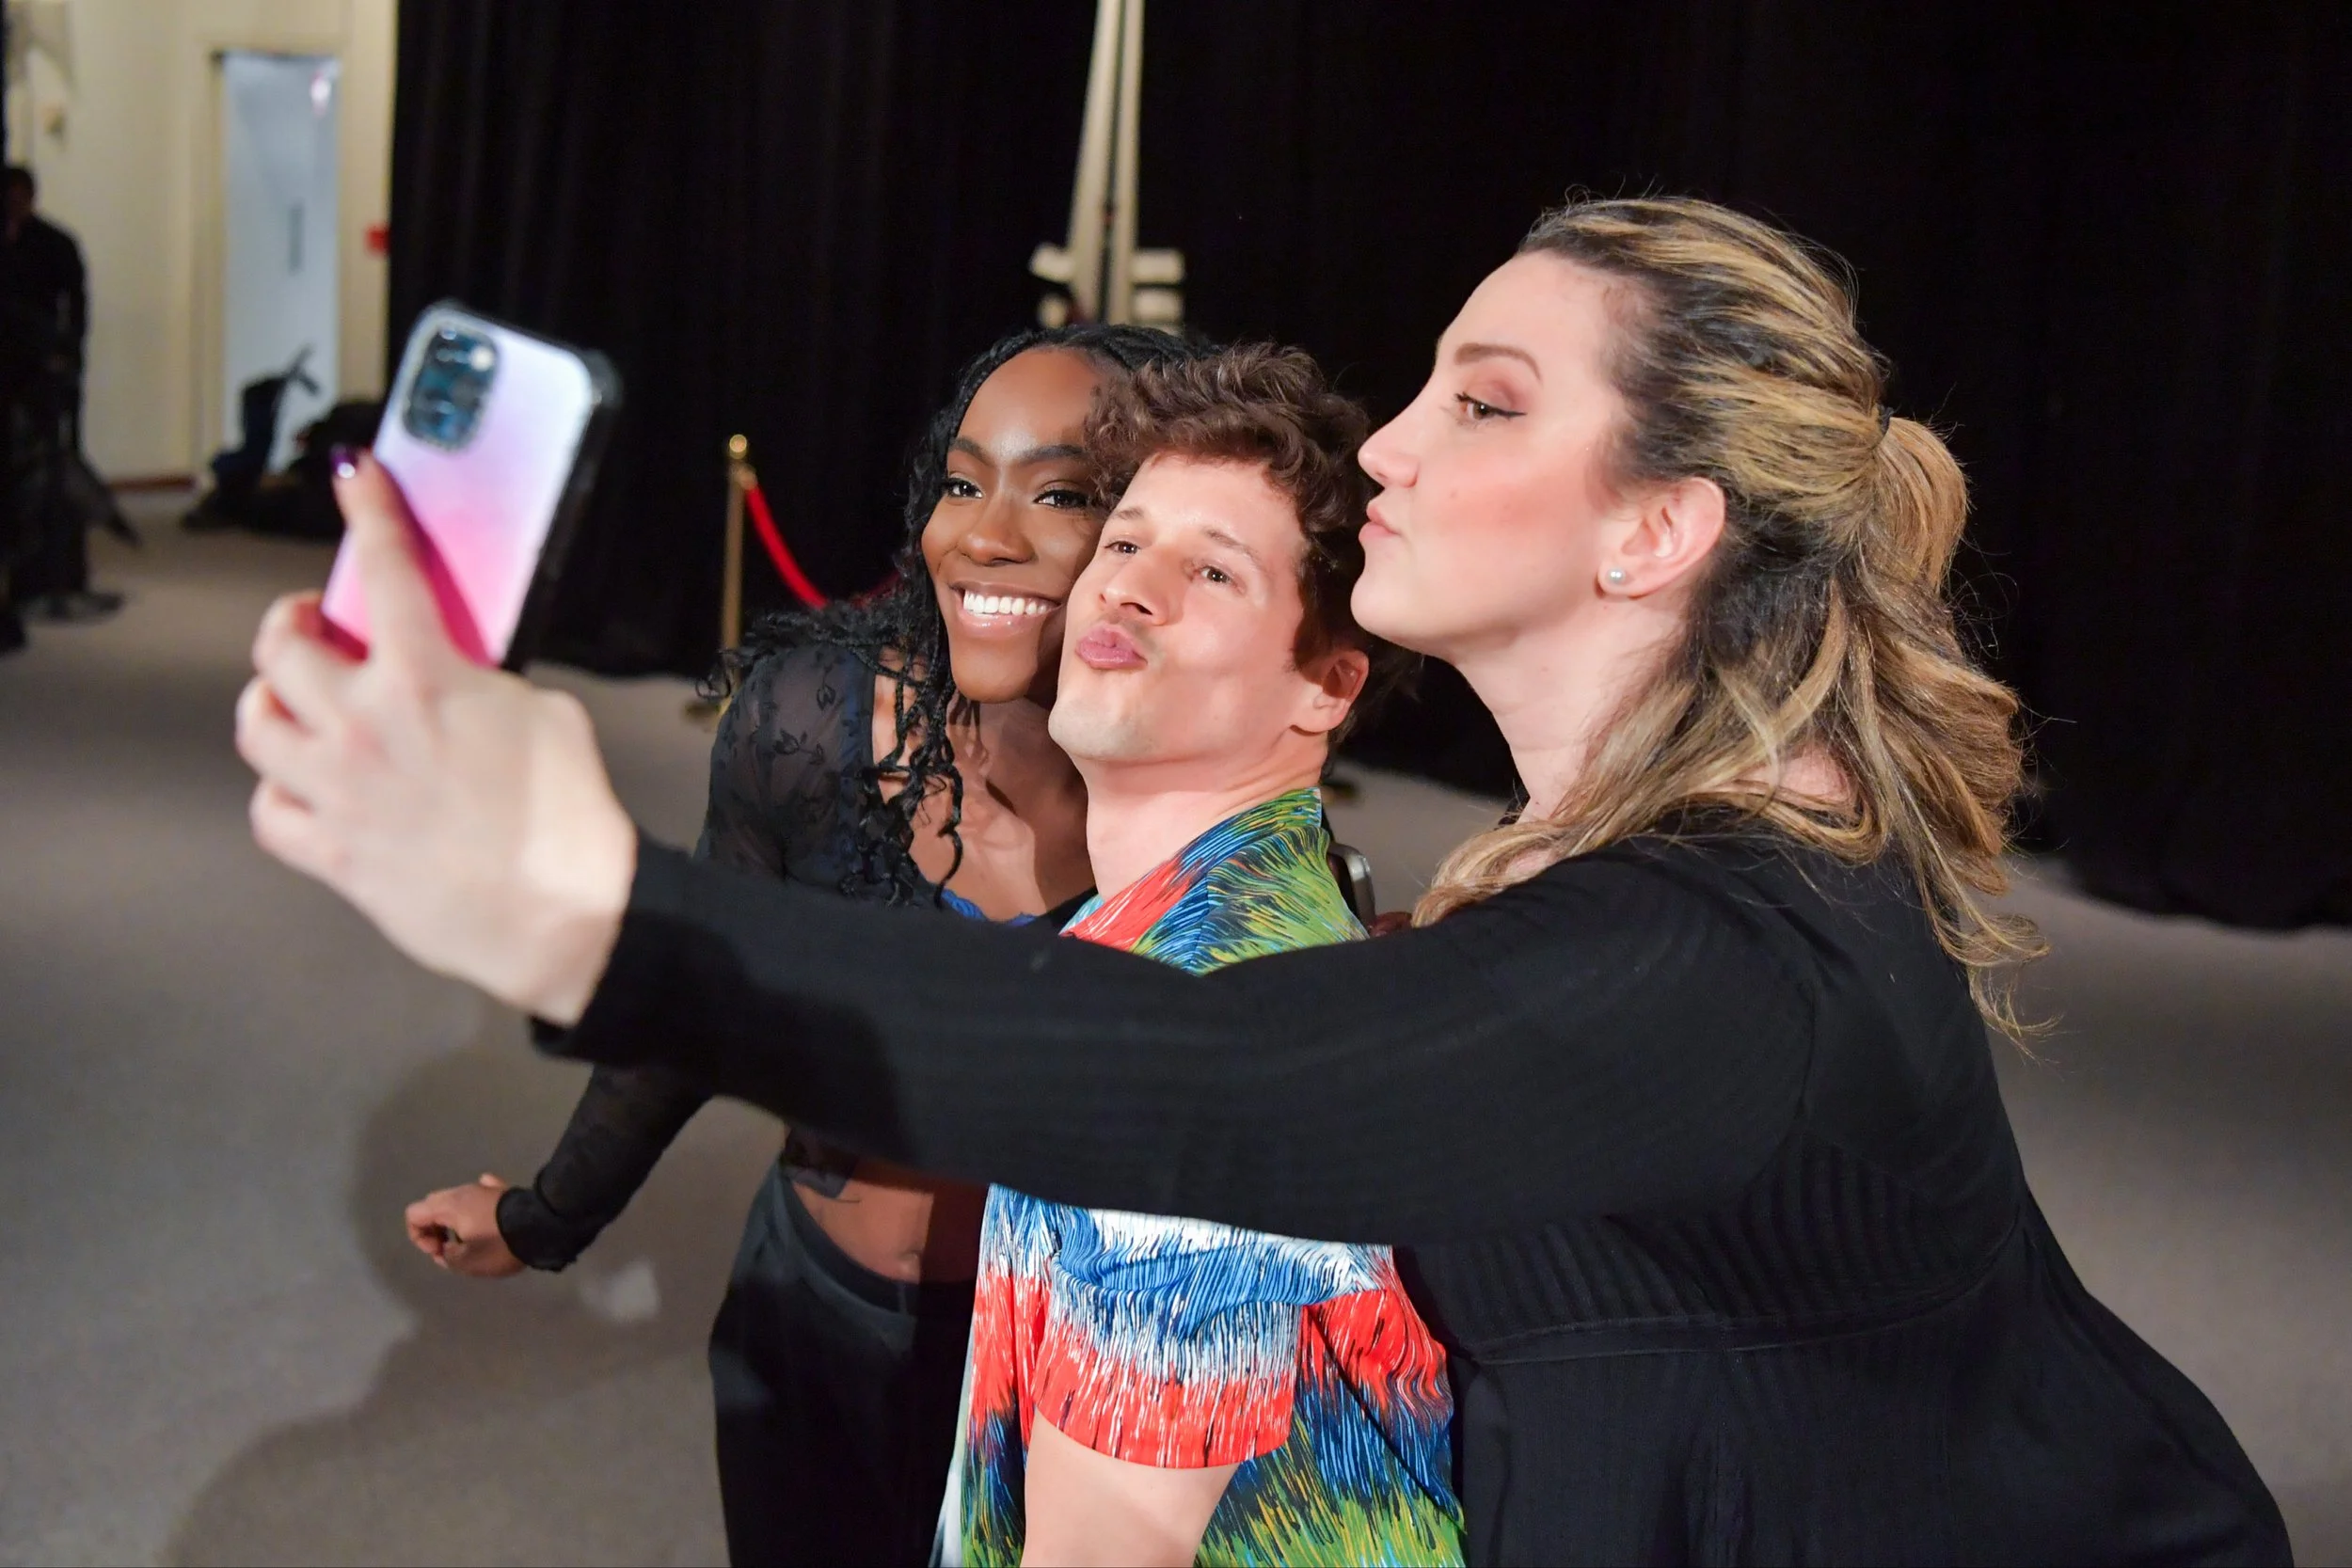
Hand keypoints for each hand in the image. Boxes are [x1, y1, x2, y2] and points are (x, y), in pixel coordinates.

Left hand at [234, 451, 635, 1022]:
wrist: (565, 914)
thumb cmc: (569, 817)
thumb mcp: (548, 713)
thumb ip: (485, 682)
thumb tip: (458, 679)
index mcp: (424, 679)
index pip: (385, 568)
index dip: (367, 508)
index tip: (352, 476)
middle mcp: (363, 725)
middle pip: (277, 648)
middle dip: (291, 624)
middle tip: (313, 625)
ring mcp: (338, 790)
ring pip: (252, 727)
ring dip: (269, 706)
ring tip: (295, 705)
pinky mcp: (333, 852)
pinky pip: (268, 813)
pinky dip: (279, 795)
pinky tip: (307, 789)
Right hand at [406, 1173, 525, 1276]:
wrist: (542, 1227)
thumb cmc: (499, 1245)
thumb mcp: (466, 1262)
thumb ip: (446, 1257)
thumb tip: (445, 1248)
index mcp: (448, 1206)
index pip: (414, 1214)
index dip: (418, 1237)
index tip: (439, 1251)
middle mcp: (463, 1191)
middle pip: (433, 1205)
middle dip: (435, 1229)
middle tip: (452, 1248)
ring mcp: (484, 1188)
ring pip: (457, 1201)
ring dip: (456, 1222)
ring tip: (472, 1242)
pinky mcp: (502, 1190)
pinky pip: (480, 1195)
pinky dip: (476, 1209)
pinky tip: (486, 1221)